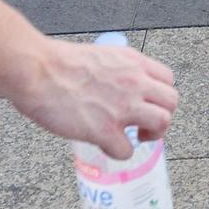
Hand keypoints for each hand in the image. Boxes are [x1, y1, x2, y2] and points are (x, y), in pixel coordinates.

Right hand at [13, 38, 179, 156]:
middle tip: (145, 124)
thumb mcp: (100, 56)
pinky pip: (128, 150)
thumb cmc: (57, 62)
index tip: (148, 104)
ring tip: (135, 137)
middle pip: (171, 102)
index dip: (160, 95)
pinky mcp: (105, 130)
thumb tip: (118, 84)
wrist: (36, 70)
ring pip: (162, 123)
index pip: (167, 79)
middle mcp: (134, 82)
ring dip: (152, 135)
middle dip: (162, 116)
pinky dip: (119, 152)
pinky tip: (106, 146)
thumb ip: (117, 70)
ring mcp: (122, 107)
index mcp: (132, 63)